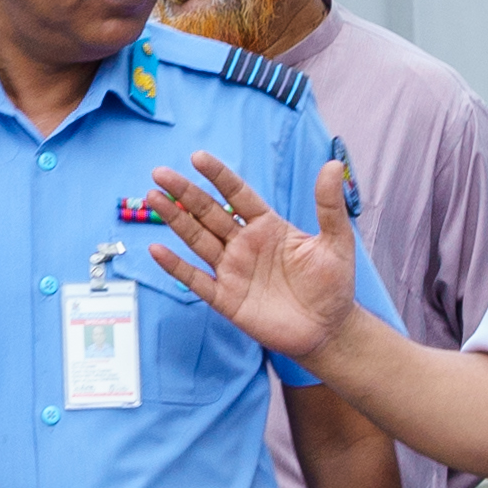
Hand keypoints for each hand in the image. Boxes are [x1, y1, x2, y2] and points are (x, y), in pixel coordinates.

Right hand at [144, 152, 362, 363]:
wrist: (329, 329)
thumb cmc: (333, 284)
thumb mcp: (336, 241)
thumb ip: (329, 205)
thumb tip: (332, 164)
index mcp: (267, 226)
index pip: (237, 194)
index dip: (218, 176)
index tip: (197, 158)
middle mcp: (244, 244)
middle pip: (208, 212)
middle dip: (184, 193)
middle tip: (160, 173)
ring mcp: (233, 271)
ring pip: (197, 240)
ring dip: (174, 220)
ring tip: (151, 198)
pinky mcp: (227, 299)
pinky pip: (197, 279)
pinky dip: (177, 266)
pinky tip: (157, 250)